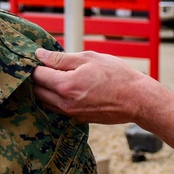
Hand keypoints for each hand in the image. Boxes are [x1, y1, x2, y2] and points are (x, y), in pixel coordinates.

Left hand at [32, 48, 157, 123]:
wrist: (137, 100)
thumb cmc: (117, 76)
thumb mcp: (89, 58)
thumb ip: (61, 58)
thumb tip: (40, 55)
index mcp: (65, 86)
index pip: (37, 75)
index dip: (37, 64)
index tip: (43, 58)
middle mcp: (64, 103)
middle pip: (37, 91)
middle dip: (39, 78)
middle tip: (49, 66)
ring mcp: (71, 114)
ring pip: (46, 102)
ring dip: (46, 90)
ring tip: (59, 77)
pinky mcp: (78, 119)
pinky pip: (58, 109)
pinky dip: (56, 100)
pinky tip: (68, 89)